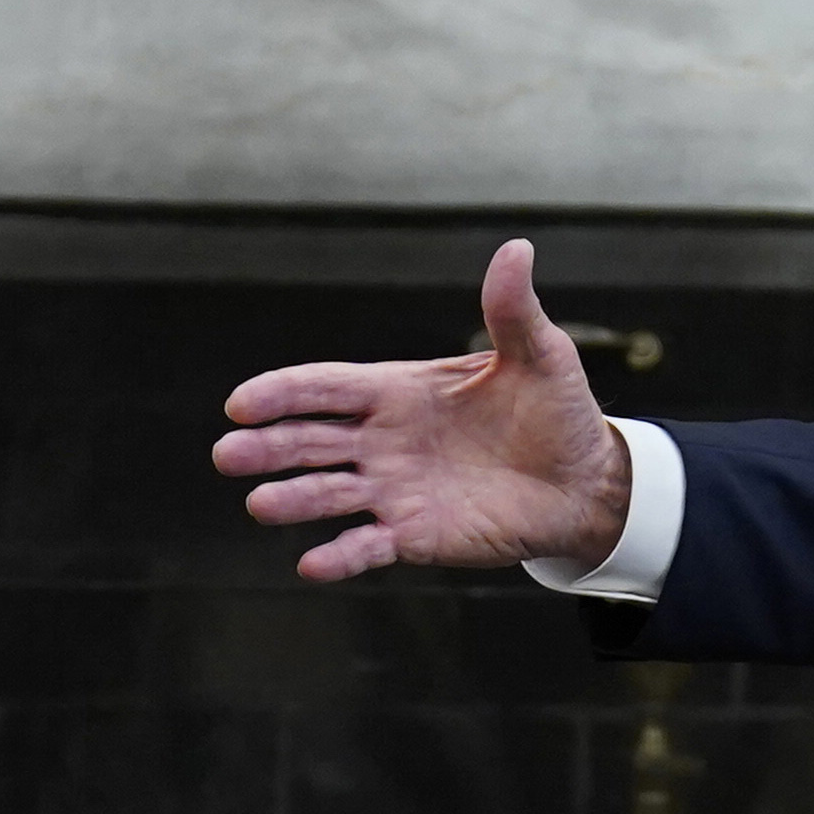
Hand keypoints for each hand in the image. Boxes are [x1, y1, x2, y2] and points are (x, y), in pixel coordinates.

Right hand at [214, 238, 632, 582]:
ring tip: (260, 505)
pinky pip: (366, 546)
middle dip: (268, 448)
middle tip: (228, 454)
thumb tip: (517, 249)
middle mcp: (383, 441)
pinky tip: (310, 565)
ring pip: (328, 494)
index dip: (283, 393)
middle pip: (310, 441)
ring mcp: (393, 490)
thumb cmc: (555, 412)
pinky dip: (339, 556)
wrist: (585, 482)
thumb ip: (511, 310)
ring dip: (293, 500)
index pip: (327, 389)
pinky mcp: (413, 535)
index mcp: (399, 391)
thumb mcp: (538, 355)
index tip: (241, 404)